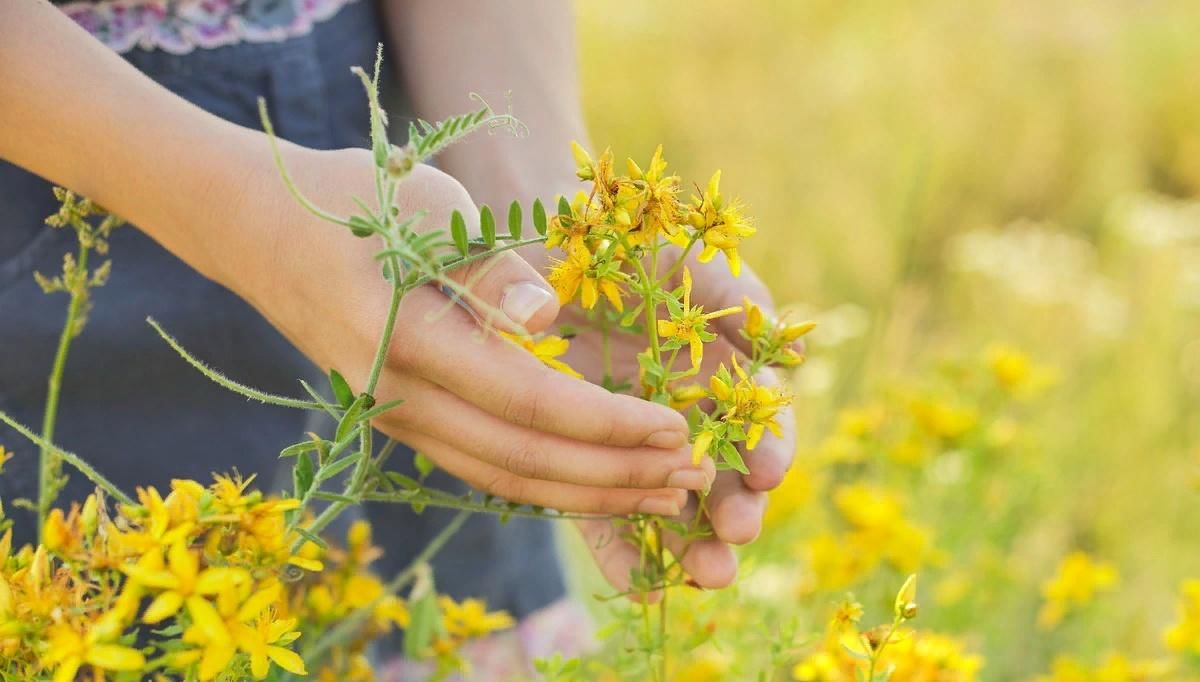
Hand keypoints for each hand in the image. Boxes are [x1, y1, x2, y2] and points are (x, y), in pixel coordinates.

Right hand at [229, 147, 715, 514]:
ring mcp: (393, 418)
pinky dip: (545, 483)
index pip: (530, 405)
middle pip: (524, 462)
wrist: (258, 229)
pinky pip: (482, 468)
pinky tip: (597, 484)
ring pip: (503, 480)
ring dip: (588, 494)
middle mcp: (397, 398)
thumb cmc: (353, 201)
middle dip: (616, 476)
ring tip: (661, 499)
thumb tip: (549, 320)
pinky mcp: (398, 420)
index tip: (678, 431)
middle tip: (694, 481)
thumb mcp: (425, 206)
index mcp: (409, 341)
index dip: (610, 426)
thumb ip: (488, 267)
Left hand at [519, 245, 797, 591]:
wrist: (541, 249)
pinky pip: (605, 516)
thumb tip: (791, 353)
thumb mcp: (682, 262)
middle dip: (735, 511)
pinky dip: (627, 554)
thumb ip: (734, 299)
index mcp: (718, 370)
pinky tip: (646, 588)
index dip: (769, 448)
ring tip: (704, 577)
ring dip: (692, 545)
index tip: (768, 473)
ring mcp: (635, 443)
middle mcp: (685, 413)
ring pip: (672, 506)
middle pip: (723, 476)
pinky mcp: (584, 464)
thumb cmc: (621, 245)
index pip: (757, 421)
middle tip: (735, 536)